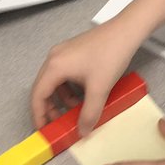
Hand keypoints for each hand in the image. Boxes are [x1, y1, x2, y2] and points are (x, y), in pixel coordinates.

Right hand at [30, 19, 139, 133]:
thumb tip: (82, 132)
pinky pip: (65, 74)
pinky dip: (70, 88)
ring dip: (62, 98)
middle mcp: (54, 58)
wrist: (126, 31)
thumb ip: (89, 113)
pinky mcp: (74, 51)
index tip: (43, 130)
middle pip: (43, 88)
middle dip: (49, 108)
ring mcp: (63, 53)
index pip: (38, 95)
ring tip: (75, 110)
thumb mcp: (99, 89)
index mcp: (54, 66)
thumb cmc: (110, 57)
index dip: (38, 115)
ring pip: (55, 82)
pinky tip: (84, 95)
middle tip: (59, 123)